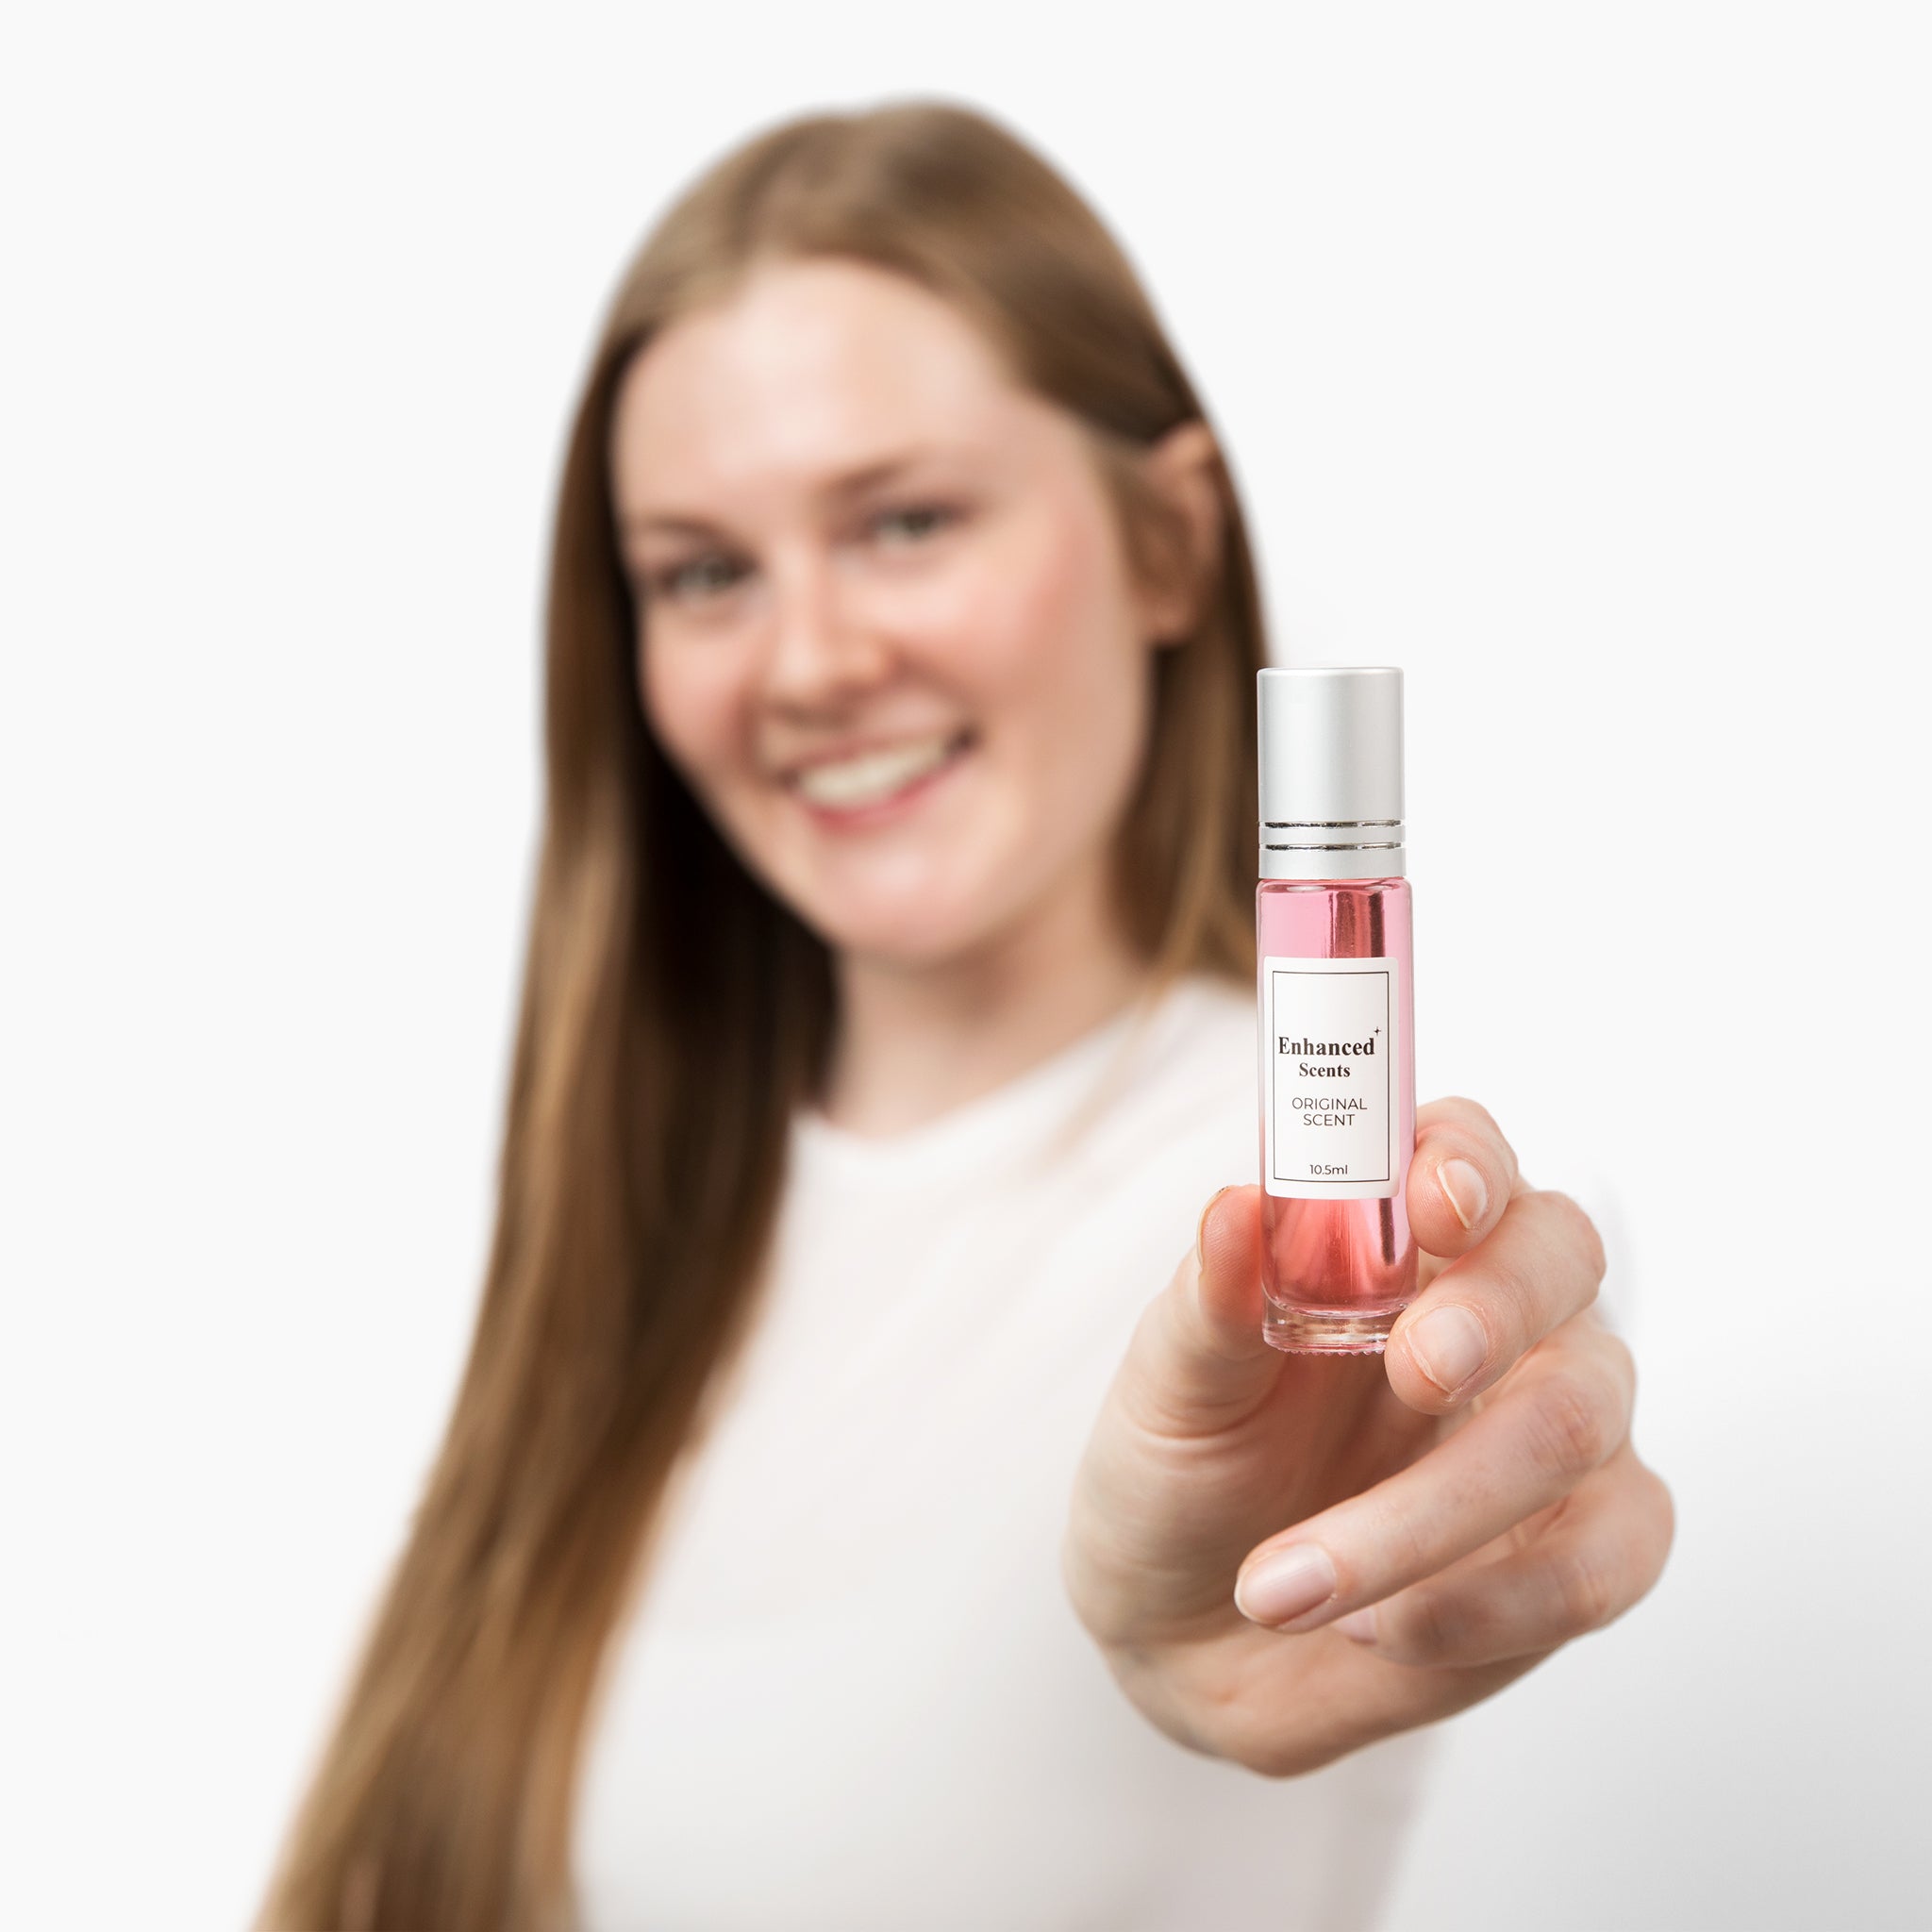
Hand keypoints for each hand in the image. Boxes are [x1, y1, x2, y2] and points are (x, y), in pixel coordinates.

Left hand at [1061, 1097, 1673, 1774]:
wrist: (1183, 1636)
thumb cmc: (1181, 1471)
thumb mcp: (1168, 1390)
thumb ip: (1209, 1303)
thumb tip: (1237, 1206)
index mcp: (1392, 1240)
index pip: (1463, 1150)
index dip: (1465, 1158)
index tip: (1434, 1199)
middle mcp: (1494, 1312)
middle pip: (1560, 1255)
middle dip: (1494, 1308)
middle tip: (1416, 1368)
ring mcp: (1555, 1426)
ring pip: (1576, 1420)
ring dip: (1435, 1508)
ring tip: (1286, 1581)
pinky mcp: (1586, 1549)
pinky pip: (1602, 1562)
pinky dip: (1487, 1603)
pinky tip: (1376, 1628)